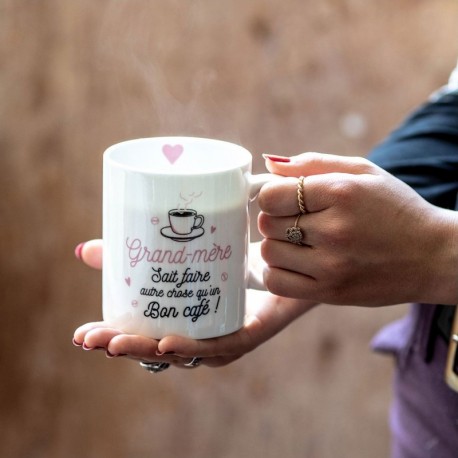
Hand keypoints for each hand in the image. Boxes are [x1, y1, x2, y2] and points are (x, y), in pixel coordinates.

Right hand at [73, 240, 315, 367]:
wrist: (281, 255)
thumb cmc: (228, 260)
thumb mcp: (180, 253)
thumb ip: (140, 250)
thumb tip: (83, 250)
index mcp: (180, 320)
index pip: (141, 338)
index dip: (111, 339)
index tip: (80, 336)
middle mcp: (197, 335)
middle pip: (155, 349)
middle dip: (121, 346)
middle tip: (89, 338)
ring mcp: (220, 339)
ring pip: (181, 354)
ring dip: (147, 350)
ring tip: (116, 342)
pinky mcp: (245, 334)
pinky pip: (218, 346)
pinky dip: (192, 347)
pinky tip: (167, 342)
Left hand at [259, 153, 457, 305]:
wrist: (433, 256)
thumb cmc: (395, 209)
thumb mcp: (363, 173)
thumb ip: (313, 163)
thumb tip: (268, 164)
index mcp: (341, 193)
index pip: (271, 195)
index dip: (272, 196)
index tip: (284, 199)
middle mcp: (334, 230)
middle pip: (267, 224)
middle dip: (276, 219)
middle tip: (297, 220)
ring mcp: (331, 265)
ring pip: (269, 253)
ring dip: (278, 245)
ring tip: (299, 243)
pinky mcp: (330, 292)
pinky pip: (276, 282)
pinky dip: (277, 272)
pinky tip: (295, 263)